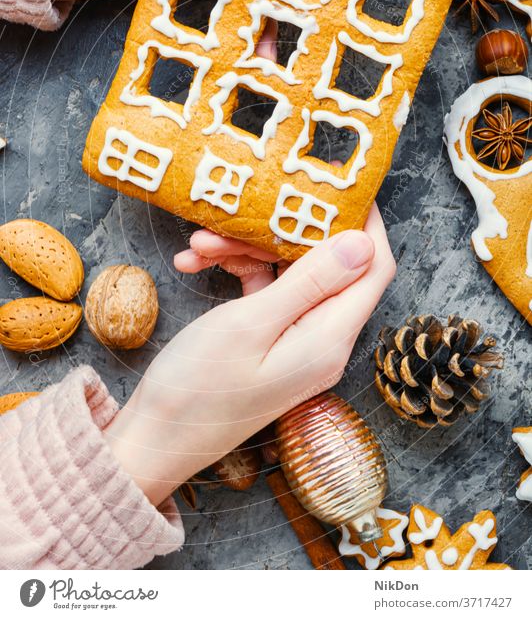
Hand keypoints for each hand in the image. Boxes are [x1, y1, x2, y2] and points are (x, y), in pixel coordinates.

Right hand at [103, 206, 394, 506]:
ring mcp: (297, 344)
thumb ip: (310, 281)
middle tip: (240, 213)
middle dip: (281, 233)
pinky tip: (195, 264)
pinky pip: (266, 294)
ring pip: (288, 275)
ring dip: (247, 252)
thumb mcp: (251, 323)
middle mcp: (323, 341)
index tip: (339, 185)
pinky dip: (236, 275)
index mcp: (330, 338)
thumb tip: (362, 242)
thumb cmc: (197, 388)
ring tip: (199, 245)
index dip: (364, 222)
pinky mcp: (272, 345)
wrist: (154, 440)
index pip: (374, 268)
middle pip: (325, 265)